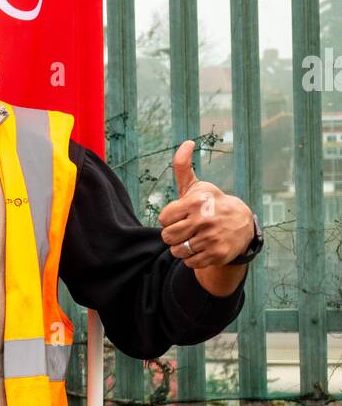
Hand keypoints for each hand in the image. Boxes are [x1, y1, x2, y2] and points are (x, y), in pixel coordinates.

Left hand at [158, 140, 253, 295]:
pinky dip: (193, 258)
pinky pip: (190, 263)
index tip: (181, 216)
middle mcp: (204, 219)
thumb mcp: (198, 186)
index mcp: (196, 202)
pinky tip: (203, 248)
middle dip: (174, 235)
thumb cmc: (212, 204)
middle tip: (186, 230)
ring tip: (194, 239)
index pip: (163, 219)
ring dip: (183, 248)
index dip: (170, 219)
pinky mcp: (217, 254)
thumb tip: (186, 142)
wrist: (242, 225)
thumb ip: (184, 167)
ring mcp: (211, 238)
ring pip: (177, 251)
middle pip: (168, 237)